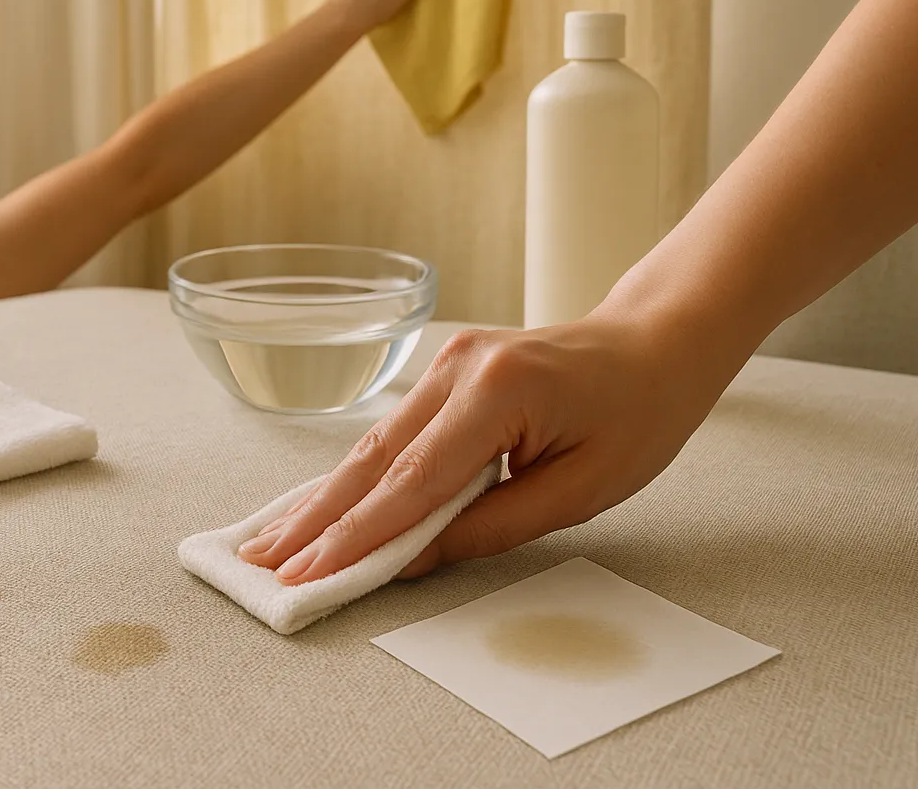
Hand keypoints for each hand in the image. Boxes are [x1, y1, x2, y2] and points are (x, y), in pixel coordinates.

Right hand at [237, 314, 739, 582]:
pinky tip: (319, 505)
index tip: (311, 573)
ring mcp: (444, 363)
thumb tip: (410, 557)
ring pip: (371, 446)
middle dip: (316, 519)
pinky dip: (355, 477)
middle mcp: (457, 367)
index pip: (413, 481)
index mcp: (499, 392)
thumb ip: (490, 525)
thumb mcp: (580, 489)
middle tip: (264, 563)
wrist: (653, 344)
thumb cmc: (636, 416)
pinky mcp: (441, 370)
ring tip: (273, 542)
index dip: (358, 535)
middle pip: (373, 458)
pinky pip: (390, 433)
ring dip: (324, 499)